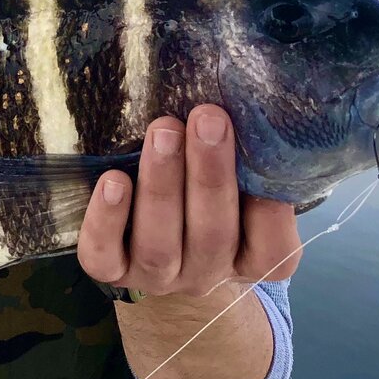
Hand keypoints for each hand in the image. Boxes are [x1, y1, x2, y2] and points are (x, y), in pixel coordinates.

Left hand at [77, 106, 301, 299]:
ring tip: (163, 131)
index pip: (273, 250)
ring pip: (159, 244)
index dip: (271, 211)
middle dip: (210, 174)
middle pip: (212, 235)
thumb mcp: (234, 183)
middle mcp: (206, 273)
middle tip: (207, 119)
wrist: (149, 243)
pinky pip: (105, 256)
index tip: (263, 155)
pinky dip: (107, 219)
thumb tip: (245, 102)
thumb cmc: (203, 193)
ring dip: (162, 185)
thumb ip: (244, 160)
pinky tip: (112, 180)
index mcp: (249, 258)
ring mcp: (157, 277)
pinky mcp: (111, 270)